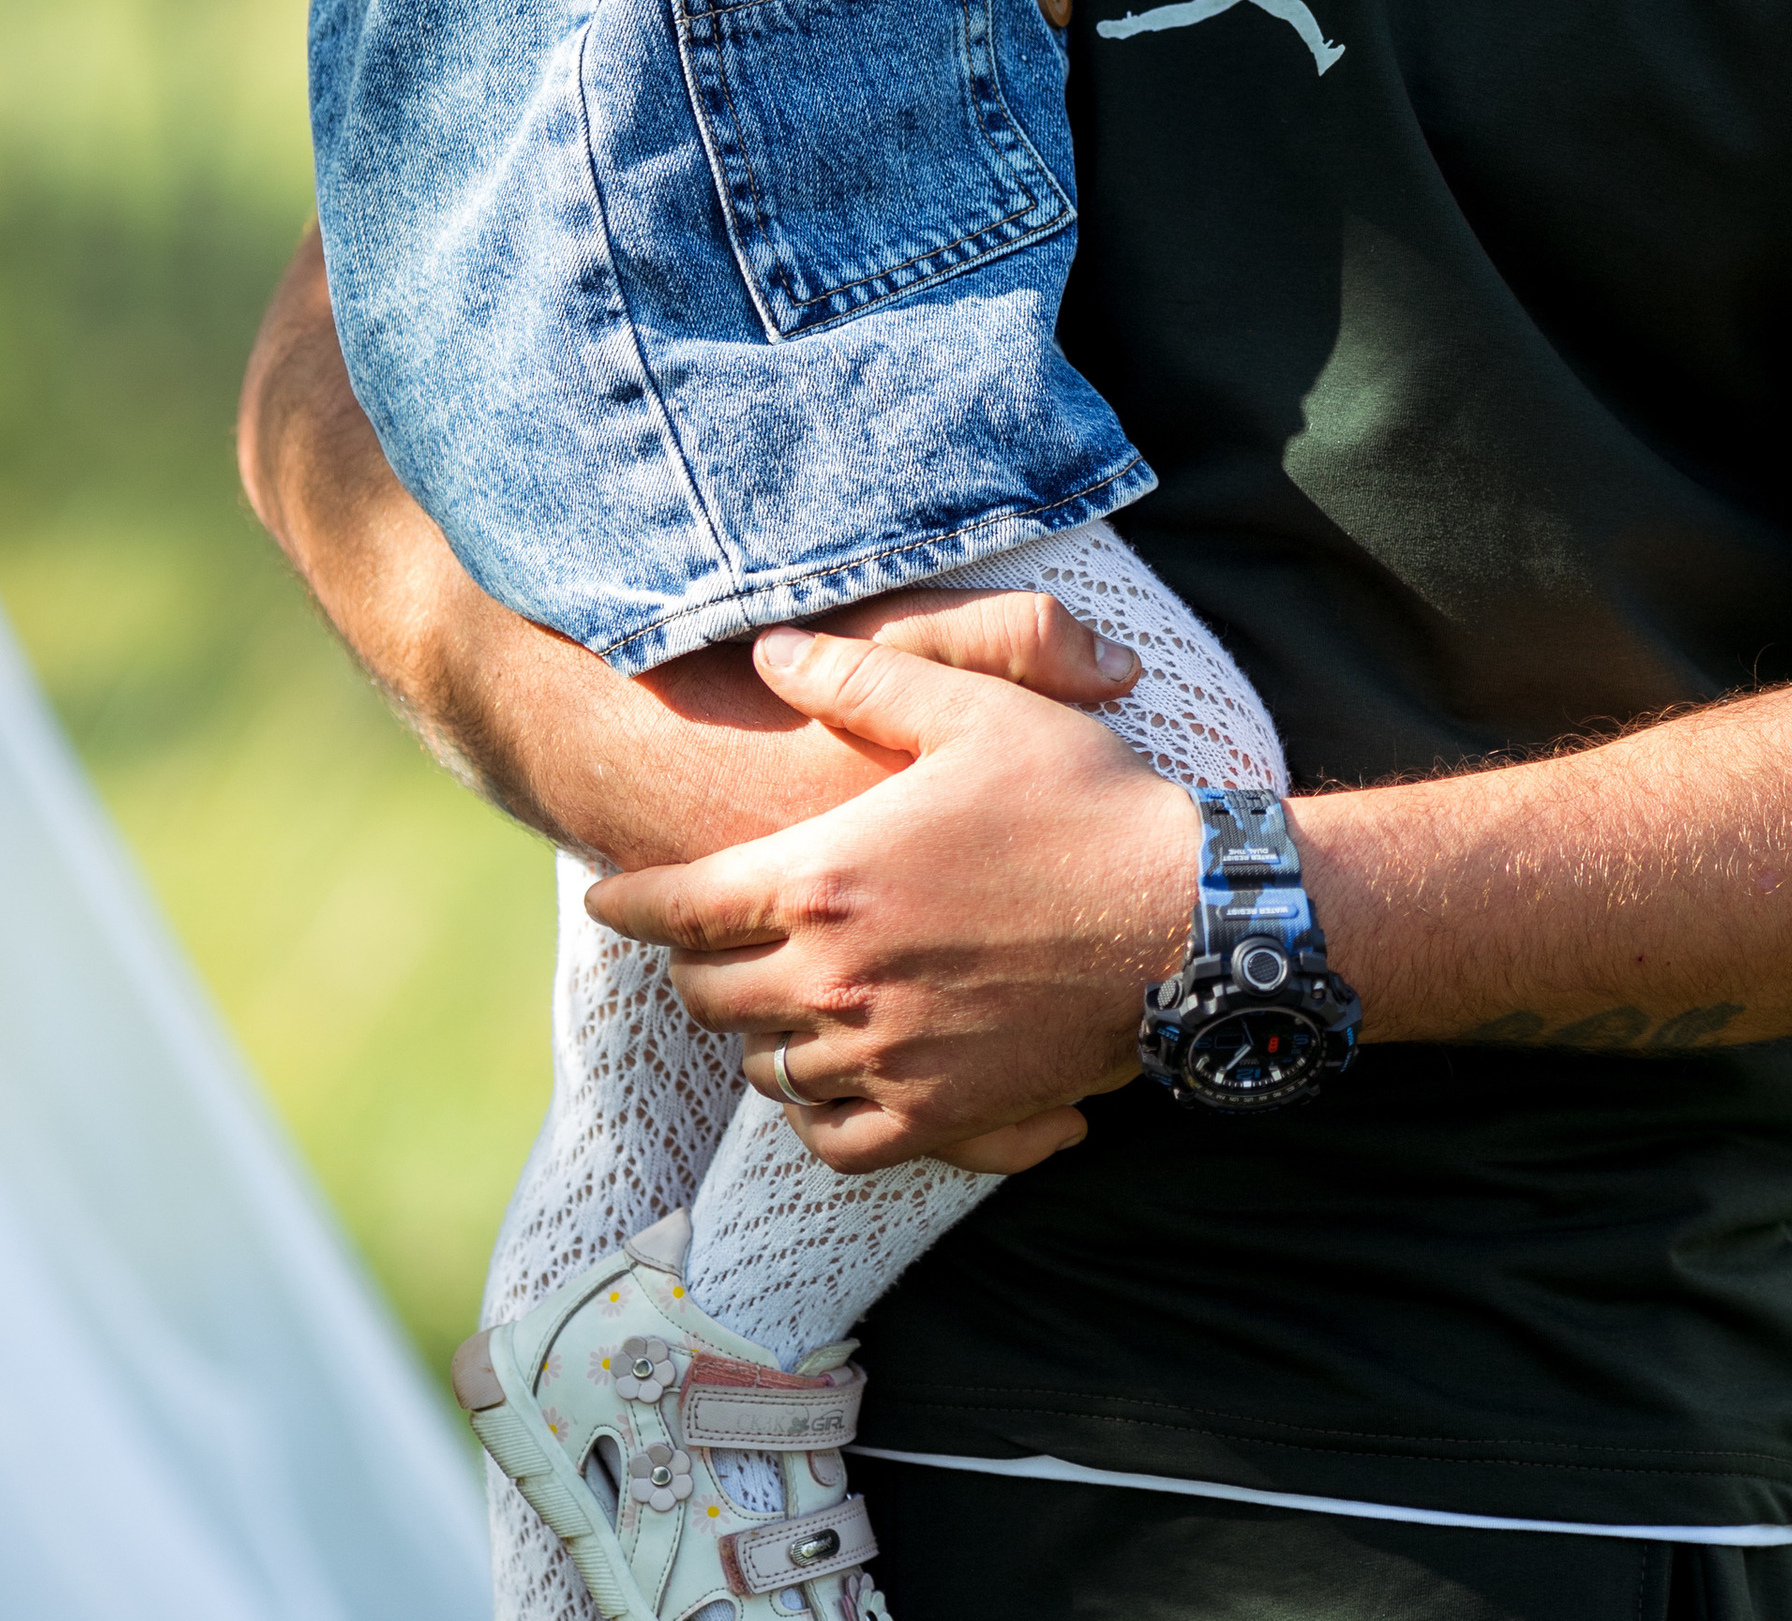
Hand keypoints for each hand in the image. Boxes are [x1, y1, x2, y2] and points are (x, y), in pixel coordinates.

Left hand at [586, 627, 1200, 1173]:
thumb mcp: (974, 709)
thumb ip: (861, 678)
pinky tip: (820, 1085)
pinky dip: (811, 1116)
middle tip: (698, 944)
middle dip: (691, 966)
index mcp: (827, 880)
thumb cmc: (1083, 801)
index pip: (681, 908)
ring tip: (761, 1005)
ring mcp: (887, 1057)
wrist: (1184, 918)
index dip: (631, 904)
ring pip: (766, 1069)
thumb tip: (769, 651)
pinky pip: (835, 1139)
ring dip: (751, 1035)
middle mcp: (837, 981)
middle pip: (710, 994)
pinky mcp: (942, 1113)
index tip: (607, 900)